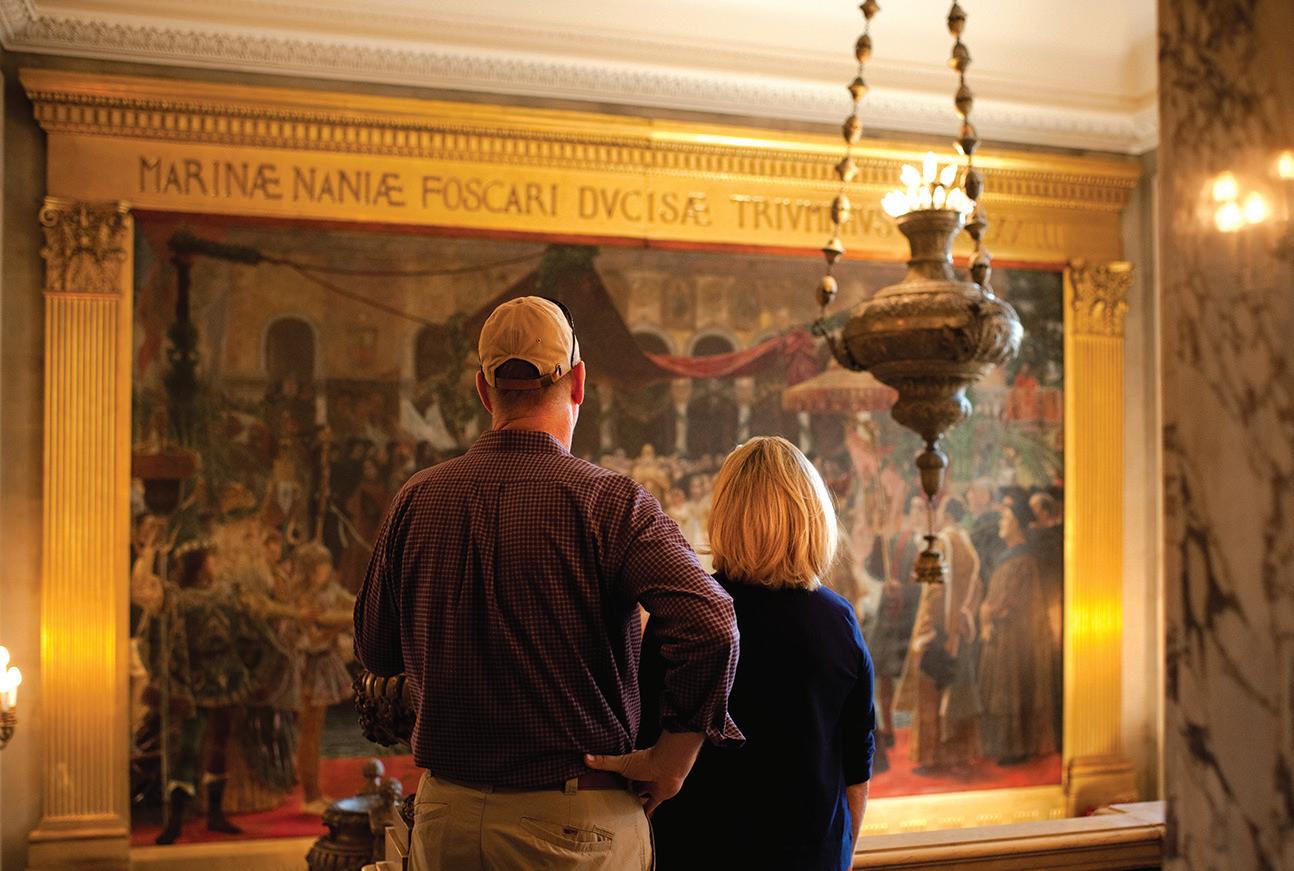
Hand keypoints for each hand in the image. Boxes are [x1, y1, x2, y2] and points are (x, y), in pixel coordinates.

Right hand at [584, 731, 703, 815]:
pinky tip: (639, 821)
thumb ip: (604, 762)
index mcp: (631, 766)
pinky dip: (646, 813)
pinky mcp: (658, 795)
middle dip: (621, 793)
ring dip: (633, 803)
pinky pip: (651, 806)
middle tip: (609, 804)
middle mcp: (641, 775)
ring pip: (639, 796)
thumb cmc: (646, 760)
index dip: (611, 780)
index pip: (619, 774)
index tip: (601, 787)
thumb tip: (585, 757)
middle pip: (629, 786)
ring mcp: (650, 785)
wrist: (669, 765)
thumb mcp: (621, 763)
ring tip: (621, 814)